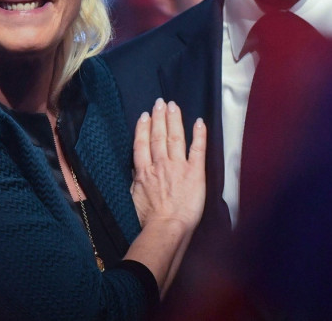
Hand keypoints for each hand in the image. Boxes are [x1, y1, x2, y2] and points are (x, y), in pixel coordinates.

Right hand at [132, 98, 205, 230]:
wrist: (167, 228)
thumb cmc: (148, 220)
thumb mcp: (133, 198)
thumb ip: (135, 181)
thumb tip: (135, 171)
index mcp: (144, 171)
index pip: (142, 144)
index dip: (143, 128)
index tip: (145, 115)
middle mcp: (160, 164)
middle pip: (158, 136)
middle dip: (159, 117)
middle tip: (160, 102)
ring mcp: (178, 166)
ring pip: (175, 137)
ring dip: (174, 120)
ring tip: (173, 106)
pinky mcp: (195, 172)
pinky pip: (197, 149)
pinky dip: (198, 134)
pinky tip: (199, 122)